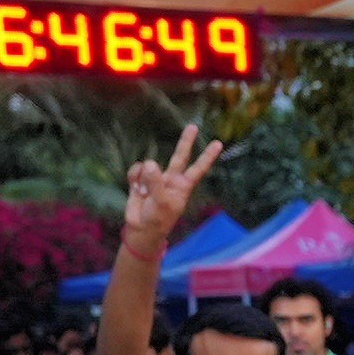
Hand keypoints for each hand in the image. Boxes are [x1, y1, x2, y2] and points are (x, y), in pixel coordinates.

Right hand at [119, 124, 222, 264]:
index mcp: (183, 186)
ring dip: (144, 178)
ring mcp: (155, 178)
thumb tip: (150, 163)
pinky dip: (134, 178)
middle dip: (185, 142)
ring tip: (145, 195)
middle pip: (179, 157)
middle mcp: (171, 179)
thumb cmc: (158, 219)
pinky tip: (136, 190)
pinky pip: (136, 170)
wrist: (141, 228)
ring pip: (149, 165)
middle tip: (193, 126)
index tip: (218, 143)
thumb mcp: (161, 203)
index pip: (198, 168)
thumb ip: (156, 183)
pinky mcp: (140, 179)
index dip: (207, 156)